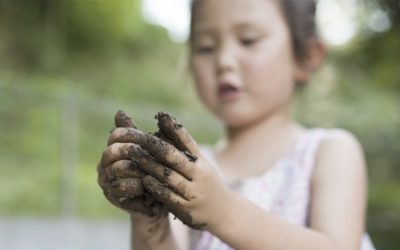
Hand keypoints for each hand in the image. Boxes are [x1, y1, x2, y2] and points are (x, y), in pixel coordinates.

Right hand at [97, 111, 164, 217]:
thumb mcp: (152, 150)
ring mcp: (105, 180)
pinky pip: (121, 186)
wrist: (160, 200)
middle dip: (135, 151)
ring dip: (139, 168)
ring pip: (118, 167)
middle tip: (154, 155)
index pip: (116, 134)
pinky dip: (137, 184)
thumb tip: (119, 112)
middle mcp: (104, 163)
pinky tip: (150, 185)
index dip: (134, 134)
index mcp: (113, 147)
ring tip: (155, 170)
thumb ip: (139, 134)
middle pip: (113, 150)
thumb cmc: (157, 170)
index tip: (151, 138)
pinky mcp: (111, 196)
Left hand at [109, 112, 232, 230]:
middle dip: (155, 146)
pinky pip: (169, 196)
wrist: (225, 212)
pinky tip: (144, 180)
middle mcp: (199, 174)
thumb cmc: (206, 182)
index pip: (188, 141)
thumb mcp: (200, 164)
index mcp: (201, 161)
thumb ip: (184, 149)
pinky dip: (156, 187)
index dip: (174, 129)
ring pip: (169, 176)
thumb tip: (163, 125)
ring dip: (150, 165)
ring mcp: (193, 192)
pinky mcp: (186, 209)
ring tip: (134, 155)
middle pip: (175, 157)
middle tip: (139, 137)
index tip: (161, 116)